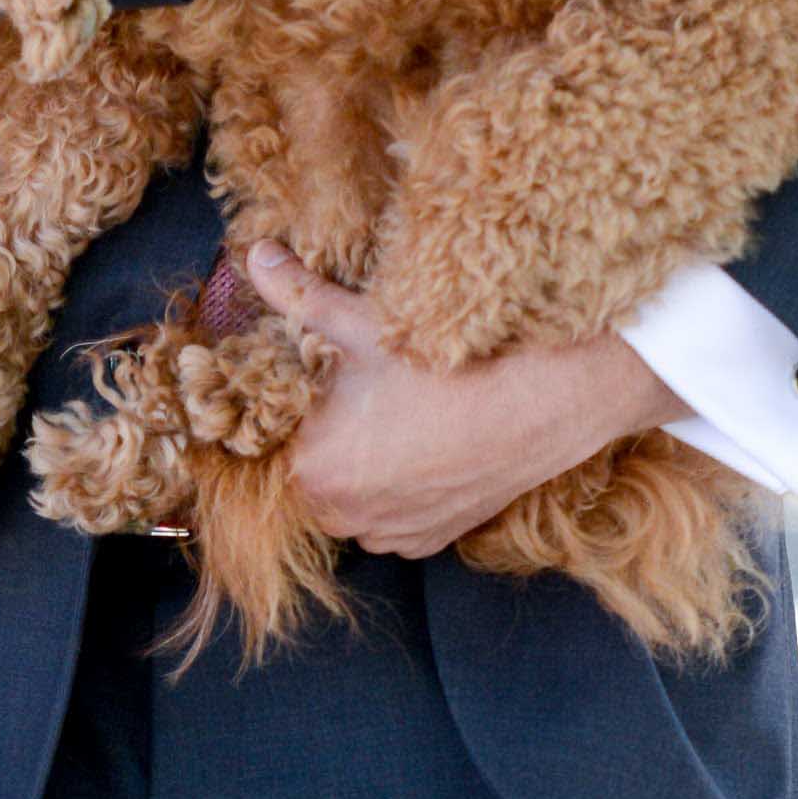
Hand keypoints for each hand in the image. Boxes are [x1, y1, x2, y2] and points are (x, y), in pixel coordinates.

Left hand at [241, 243, 677, 559]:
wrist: (542, 404)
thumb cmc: (447, 365)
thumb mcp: (364, 326)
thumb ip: (300, 298)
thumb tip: (255, 257)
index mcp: (310, 469)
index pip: (278, 440)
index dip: (299, 407)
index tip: (324, 382)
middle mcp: (342, 515)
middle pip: (313, 473)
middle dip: (329, 438)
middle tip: (365, 396)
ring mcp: (388, 534)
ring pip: (353, 498)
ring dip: (364, 470)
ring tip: (398, 421)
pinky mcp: (429, 542)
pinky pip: (394, 519)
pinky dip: (401, 493)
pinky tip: (424, 451)